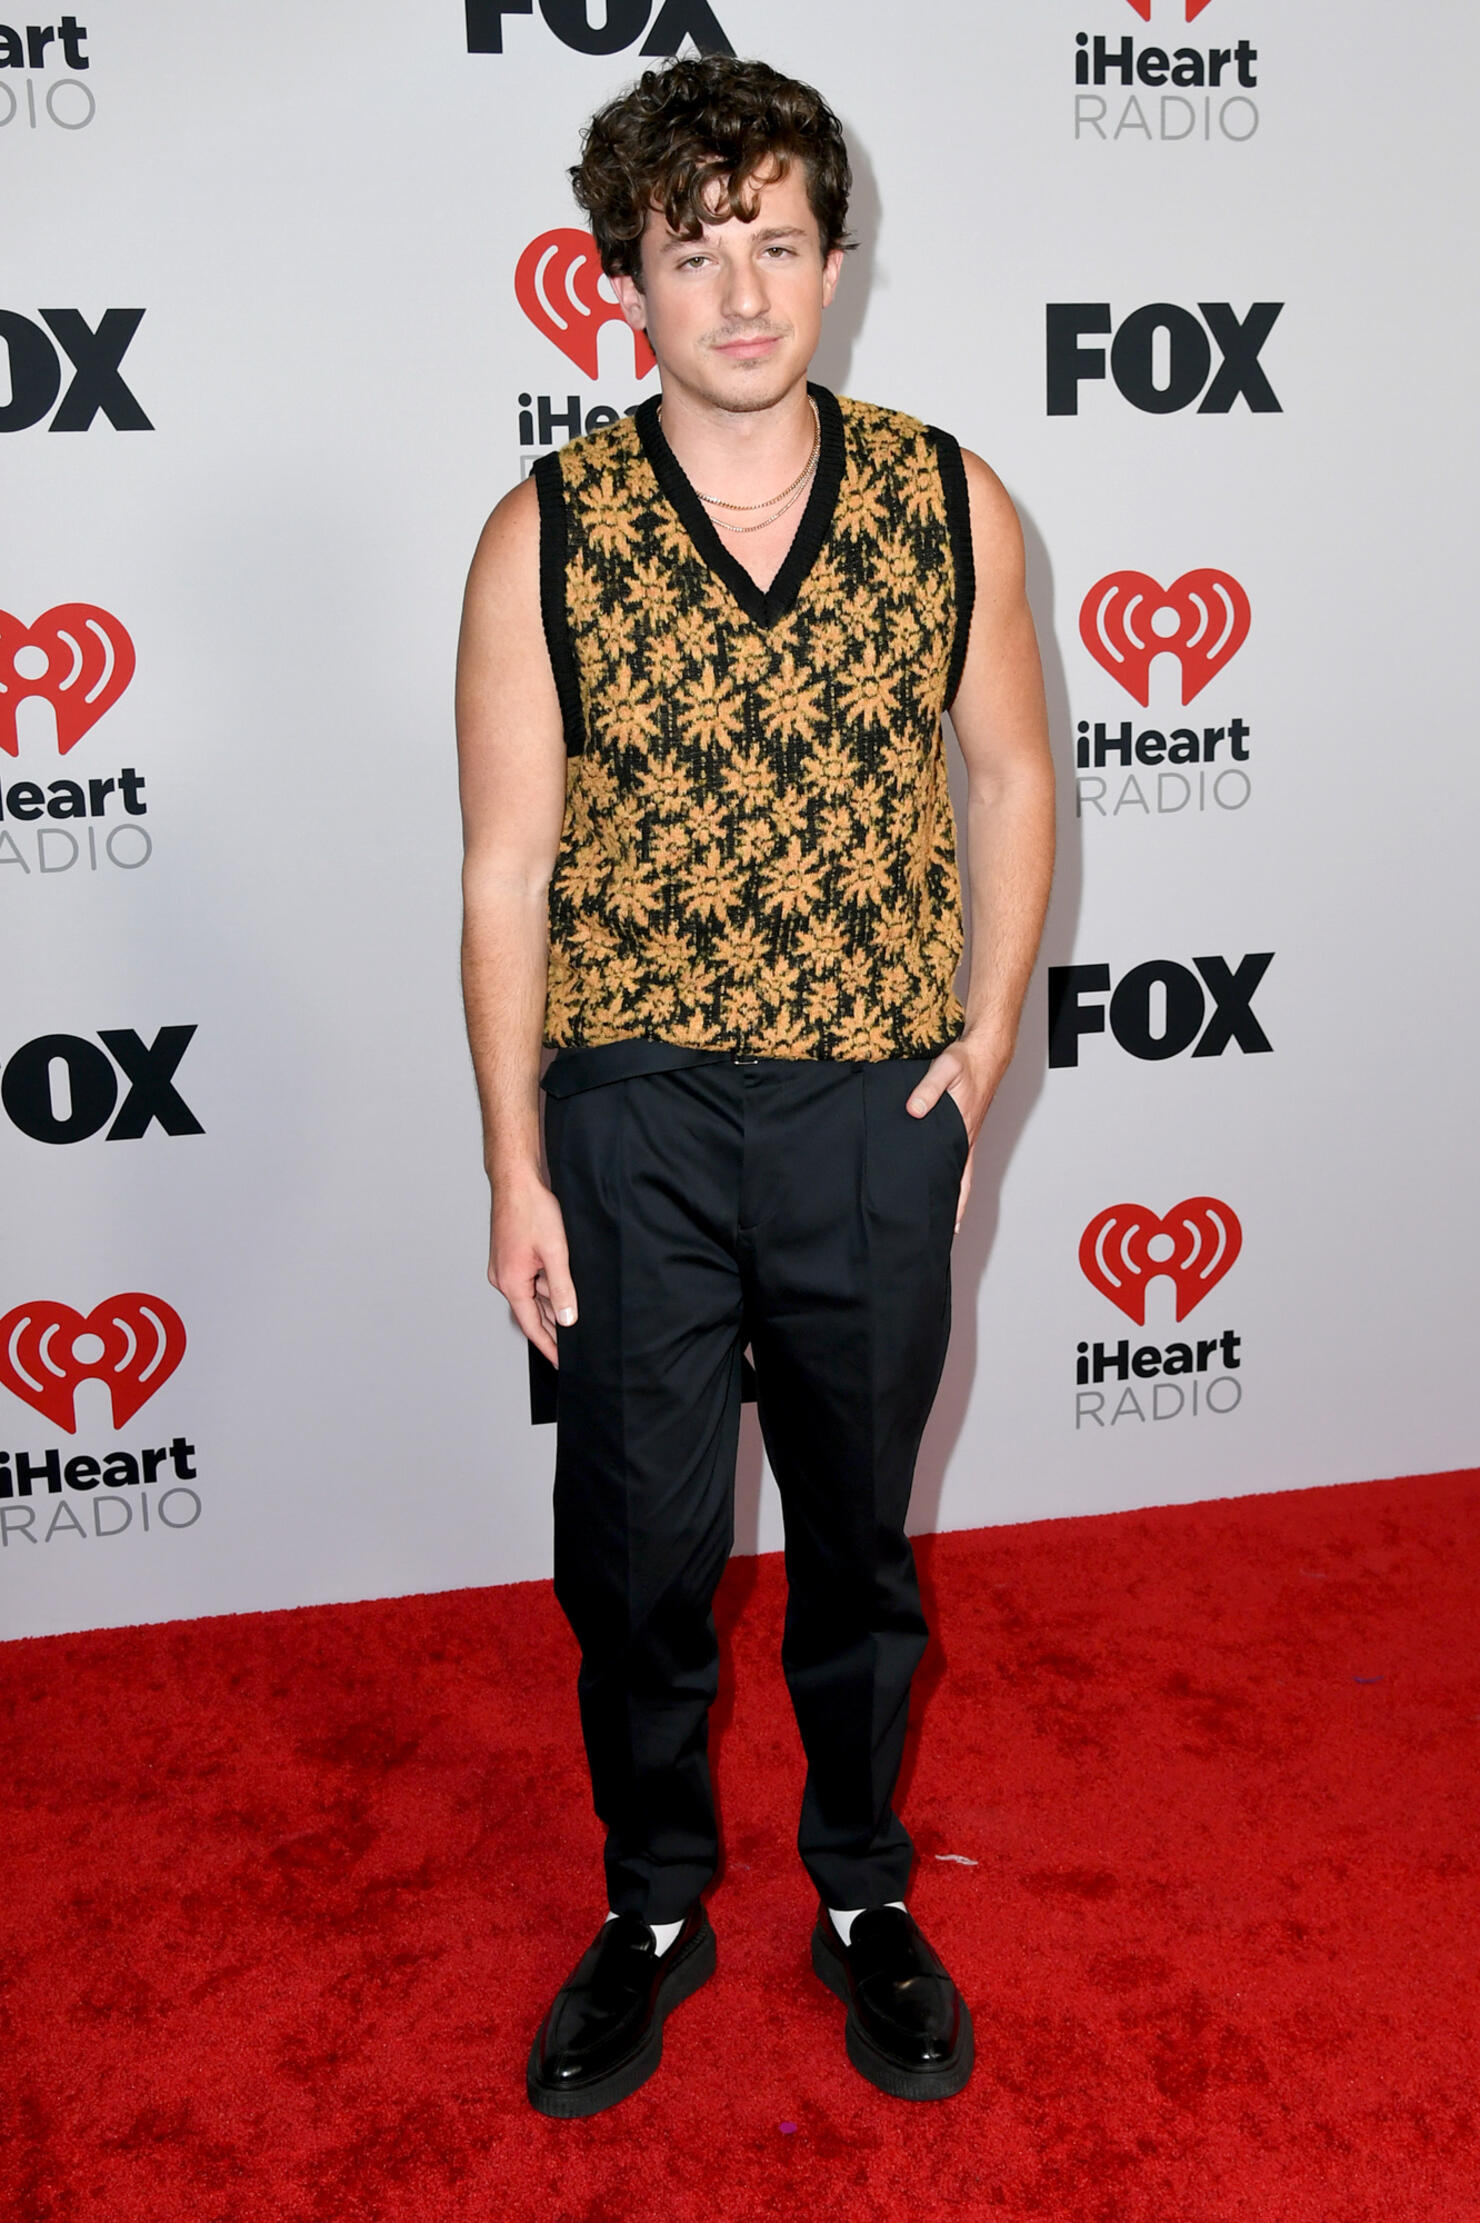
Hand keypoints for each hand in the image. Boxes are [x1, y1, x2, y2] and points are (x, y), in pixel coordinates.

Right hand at [488, 1167, 575, 1365]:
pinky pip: (531, 1279)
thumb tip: (567, 1320)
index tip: (562, 1363)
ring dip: (553, 1304)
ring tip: (576, 1318)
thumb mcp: (555, 1253)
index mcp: (511, 1283)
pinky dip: (546, 1286)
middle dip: (554, 1328)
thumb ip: (561, 1289)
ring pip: (534, 1294)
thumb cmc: (532, 1211)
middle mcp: (503, 1278)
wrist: (517, 1180)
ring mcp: (505, 1267)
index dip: (549, 1347)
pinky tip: (564, 1287)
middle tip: (575, 1346)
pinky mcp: (511, 1256)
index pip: (532, 1326)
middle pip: (533, 1312)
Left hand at [905, 1032, 1012, 1233]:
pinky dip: (947, 1171)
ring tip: (936, 1213)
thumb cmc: (966, 1060)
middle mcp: (966, 1139)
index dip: (956, 1204)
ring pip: (957, 1171)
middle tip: (939, 1232)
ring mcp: (965, 1134)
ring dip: (950, 1192)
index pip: (962, 1178)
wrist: (984, 1050)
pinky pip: (955, 1155)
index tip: (949, 1228)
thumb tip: (915, 1110)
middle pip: (961, 1183)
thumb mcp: (945, 1069)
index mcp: (964, 1133)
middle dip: (952, 1208)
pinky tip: (935, 1175)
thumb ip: (928, 1089)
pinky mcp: (961, 1125)